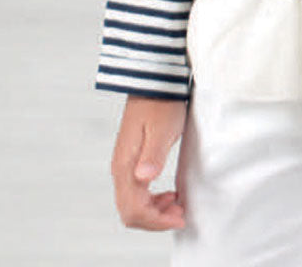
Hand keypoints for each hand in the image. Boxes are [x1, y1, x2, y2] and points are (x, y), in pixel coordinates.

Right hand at [111, 94, 187, 229]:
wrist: (154, 81)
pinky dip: (152, 201)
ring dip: (154, 212)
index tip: (180, 217)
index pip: (134, 210)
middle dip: (156, 220)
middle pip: (131, 212)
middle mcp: (120, 168)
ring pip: (133, 204)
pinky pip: (137, 193)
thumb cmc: (161, 102)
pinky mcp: (132, 161)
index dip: (157, 221)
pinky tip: (169, 194)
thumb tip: (143, 178)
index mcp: (125, 165)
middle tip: (181, 214)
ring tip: (177, 205)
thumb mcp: (162, 128)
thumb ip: (153, 155)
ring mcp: (125, 165)